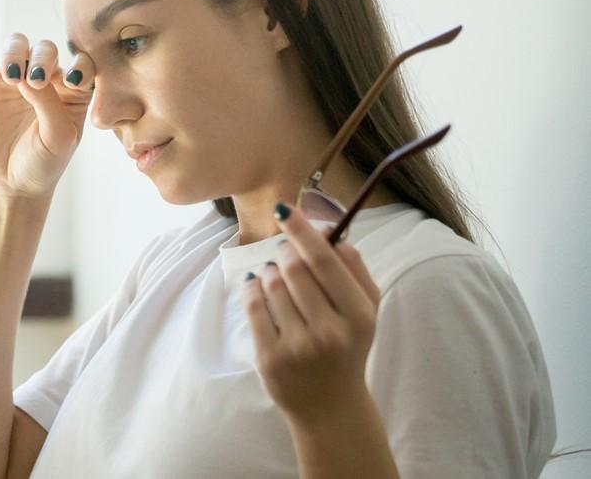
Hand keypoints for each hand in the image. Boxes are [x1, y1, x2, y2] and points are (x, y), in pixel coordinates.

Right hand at [0, 33, 93, 201]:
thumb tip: (27, 73)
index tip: (70, 82)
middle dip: (41, 58)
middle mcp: (45, 79)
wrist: (9, 185)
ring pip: (15, 45)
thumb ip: (49, 101)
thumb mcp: (58, 136)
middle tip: (34, 81)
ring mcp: (14, 80)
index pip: (80, 63)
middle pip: (45, 49)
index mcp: (72, 91)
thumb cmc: (44, 163)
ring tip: (10, 76)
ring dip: (13, 52)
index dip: (78, 64)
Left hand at [243, 202, 381, 424]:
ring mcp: (298, 346)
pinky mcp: (270, 357)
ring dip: (269, 272)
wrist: (331, 406)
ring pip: (271, 285)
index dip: (302, 231)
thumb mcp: (365, 313)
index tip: (285, 210)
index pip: (324, 261)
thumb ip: (355, 272)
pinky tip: (257, 285)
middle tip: (284, 253)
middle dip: (284, 253)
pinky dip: (251, 289)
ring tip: (276, 277)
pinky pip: (253, 307)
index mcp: (359, 315)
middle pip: (294, 269)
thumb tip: (333, 233)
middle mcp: (330, 331)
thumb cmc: (348, 349)